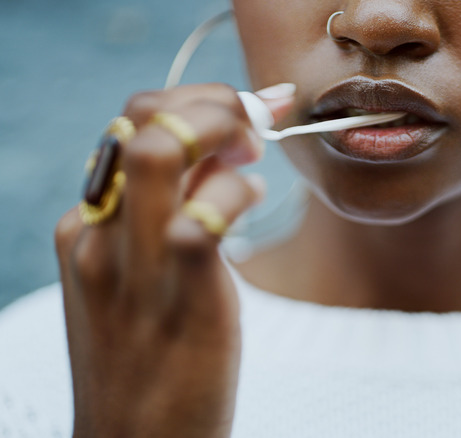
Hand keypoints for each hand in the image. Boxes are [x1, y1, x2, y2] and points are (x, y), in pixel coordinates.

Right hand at [54, 83, 293, 437]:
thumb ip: (168, 221)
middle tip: (253, 125)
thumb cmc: (152, 362)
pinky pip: (206, 212)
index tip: (244, 109)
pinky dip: (238, 192)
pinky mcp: (180, 290)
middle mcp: (98, 234)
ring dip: (222, 130)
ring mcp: (133, 261)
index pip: (129, 128)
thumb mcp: (143, 281)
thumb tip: (223, 165)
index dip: (192, 103)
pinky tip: (255, 202)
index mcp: (87, 228)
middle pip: (140, 120)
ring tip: (254, 156)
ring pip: (161, 147)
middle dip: (208, 102)